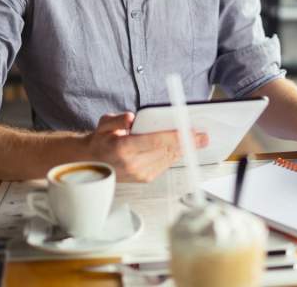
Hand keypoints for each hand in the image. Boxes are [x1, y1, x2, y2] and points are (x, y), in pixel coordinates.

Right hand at [86, 112, 208, 181]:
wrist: (93, 163)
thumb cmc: (101, 141)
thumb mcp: (104, 124)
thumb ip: (117, 120)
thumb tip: (130, 118)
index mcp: (122, 148)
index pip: (154, 141)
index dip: (175, 136)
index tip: (189, 132)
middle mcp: (132, 163)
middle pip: (166, 151)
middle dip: (187, 143)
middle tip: (203, 136)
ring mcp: (139, 173)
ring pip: (168, 159)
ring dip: (184, 150)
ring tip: (199, 141)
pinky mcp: (144, 178)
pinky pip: (165, 165)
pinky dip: (175, 155)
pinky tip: (183, 148)